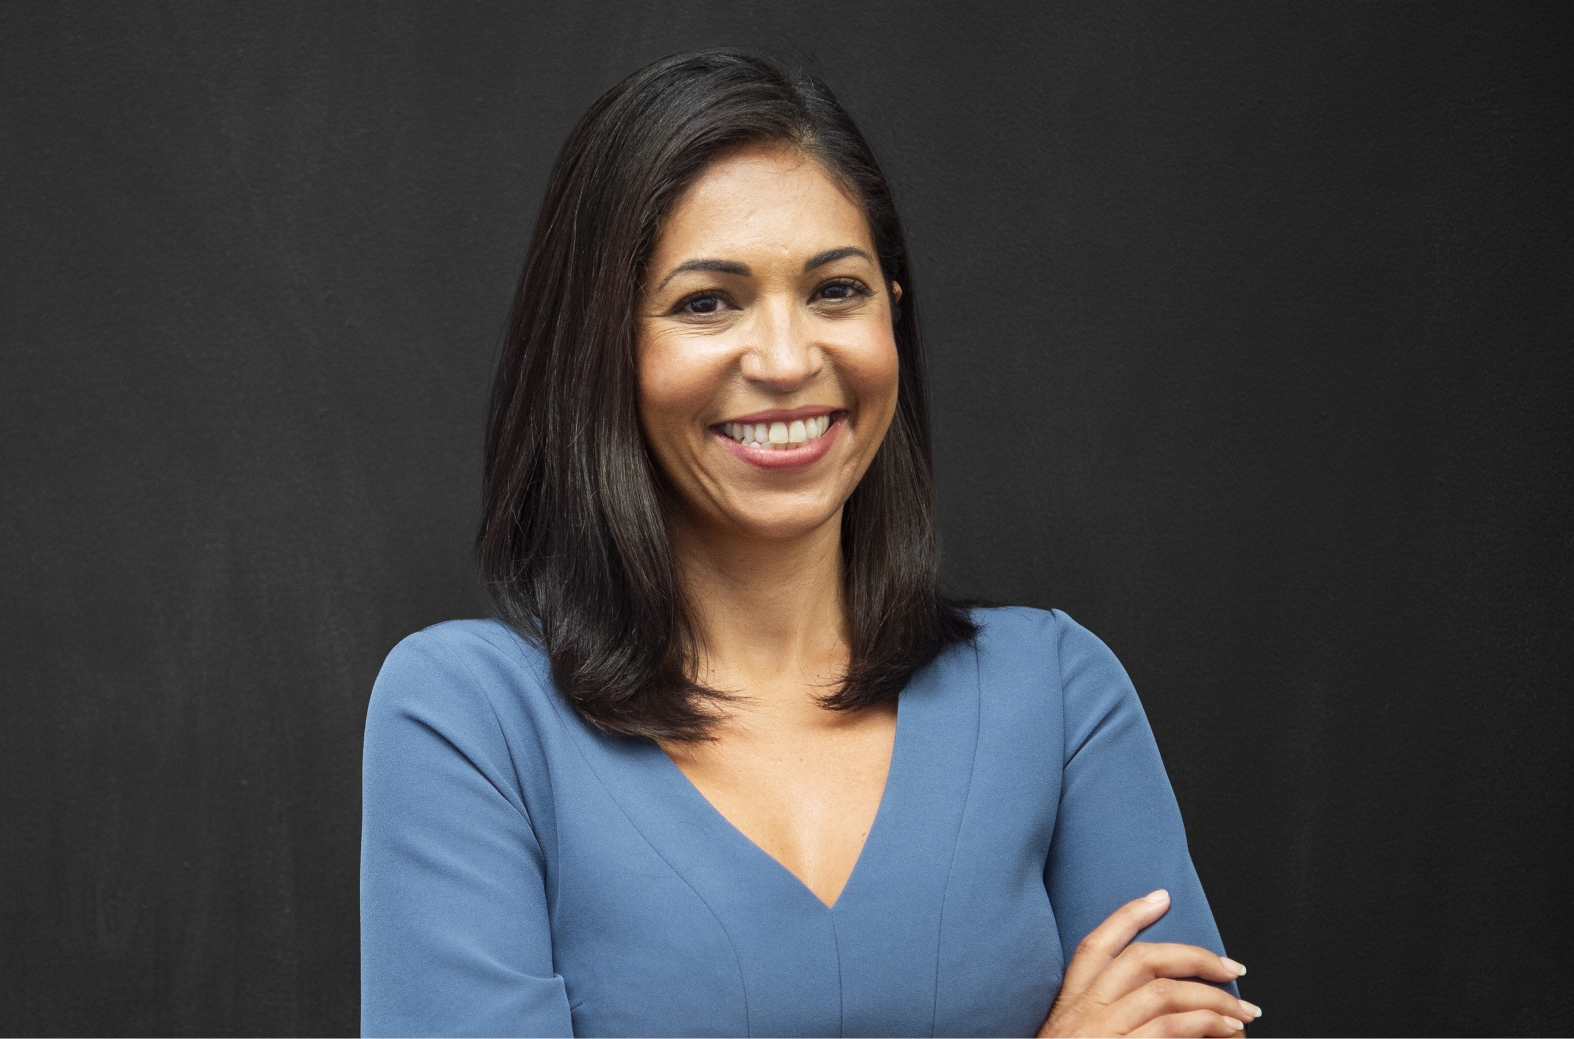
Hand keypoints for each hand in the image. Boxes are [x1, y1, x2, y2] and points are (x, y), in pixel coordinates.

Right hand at [1037, 889, 1260, 1037]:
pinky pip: (1171, 1030)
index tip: (1161, 897)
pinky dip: (1205, 1025)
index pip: (1095, 945)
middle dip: (1192, 956)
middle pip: (1140, 960)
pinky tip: (1226, 1032)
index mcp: (1070, 1005)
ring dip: (1211, 998)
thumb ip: (1104, 1021)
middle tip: (1231, 968)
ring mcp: (1102, 1032)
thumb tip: (1158, 1008)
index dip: (1129, 916)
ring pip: (1164, 993)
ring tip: (1242, 1013)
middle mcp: (1084, 1012)